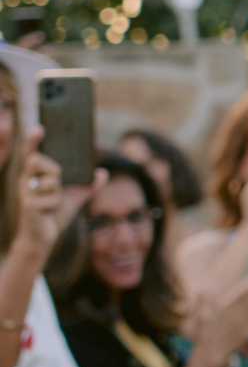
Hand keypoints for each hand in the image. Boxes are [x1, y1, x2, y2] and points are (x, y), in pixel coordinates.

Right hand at [8, 134, 98, 259]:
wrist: (43, 238)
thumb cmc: (55, 214)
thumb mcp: (75, 197)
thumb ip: (88, 185)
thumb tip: (103, 173)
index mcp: (35, 176)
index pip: (31, 154)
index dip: (33, 141)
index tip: (39, 128)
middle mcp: (26, 181)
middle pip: (38, 161)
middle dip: (53, 169)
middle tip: (57, 182)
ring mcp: (26, 193)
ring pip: (50, 181)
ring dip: (59, 193)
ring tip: (53, 203)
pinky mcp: (29, 206)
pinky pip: (53, 199)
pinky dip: (58, 205)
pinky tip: (50, 212)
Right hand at [193, 274, 247, 359]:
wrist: (210, 354)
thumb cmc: (206, 331)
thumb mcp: (202, 315)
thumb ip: (206, 301)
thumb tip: (211, 285)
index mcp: (222, 312)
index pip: (236, 296)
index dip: (247, 286)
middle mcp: (233, 319)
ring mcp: (241, 328)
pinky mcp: (247, 336)